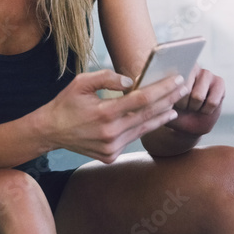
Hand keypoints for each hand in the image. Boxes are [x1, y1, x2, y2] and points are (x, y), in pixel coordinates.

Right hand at [39, 70, 187, 163]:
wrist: (50, 131)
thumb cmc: (66, 103)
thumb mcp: (82, 82)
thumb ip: (107, 78)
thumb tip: (131, 81)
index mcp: (104, 113)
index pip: (143, 99)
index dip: (163, 89)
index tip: (177, 80)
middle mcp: (110, 133)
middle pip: (148, 114)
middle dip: (168, 100)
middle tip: (183, 89)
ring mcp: (111, 147)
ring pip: (143, 129)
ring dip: (161, 117)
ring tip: (174, 106)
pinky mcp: (110, 156)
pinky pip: (132, 139)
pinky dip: (143, 127)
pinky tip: (153, 119)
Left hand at [165, 65, 223, 136]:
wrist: (187, 125)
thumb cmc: (171, 112)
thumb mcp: (160, 104)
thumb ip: (158, 95)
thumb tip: (158, 86)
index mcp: (173, 67)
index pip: (171, 77)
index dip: (171, 93)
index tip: (170, 96)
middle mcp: (190, 66)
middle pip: (184, 89)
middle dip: (182, 103)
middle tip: (182, 105)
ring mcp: (206, 73)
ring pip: (198, 97)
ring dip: (194, 107)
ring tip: (192, 106)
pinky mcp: (219, 82)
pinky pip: (212, 102)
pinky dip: (206, 110)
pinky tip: (203, 108)